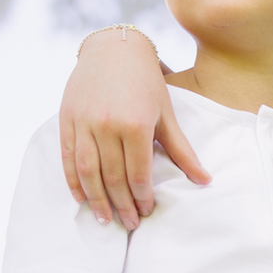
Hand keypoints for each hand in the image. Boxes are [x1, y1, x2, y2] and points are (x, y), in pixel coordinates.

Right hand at [60, 28, 209, 229]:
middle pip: (113, 178)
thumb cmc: (146, 83)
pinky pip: (68, 156)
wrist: (114, 48)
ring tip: (105, 219)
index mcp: (135, 125)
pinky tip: (81, 198)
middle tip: (129, 224)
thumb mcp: (167, 115)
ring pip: (88, 171)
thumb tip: (205, 180)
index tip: (146, 212)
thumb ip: (182, 151)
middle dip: (122, 205)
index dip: (142, 197)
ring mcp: (84, 121)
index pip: (138, 174)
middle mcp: (107, 125)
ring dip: (96, 200)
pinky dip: (73, 180)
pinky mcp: (67, 117)